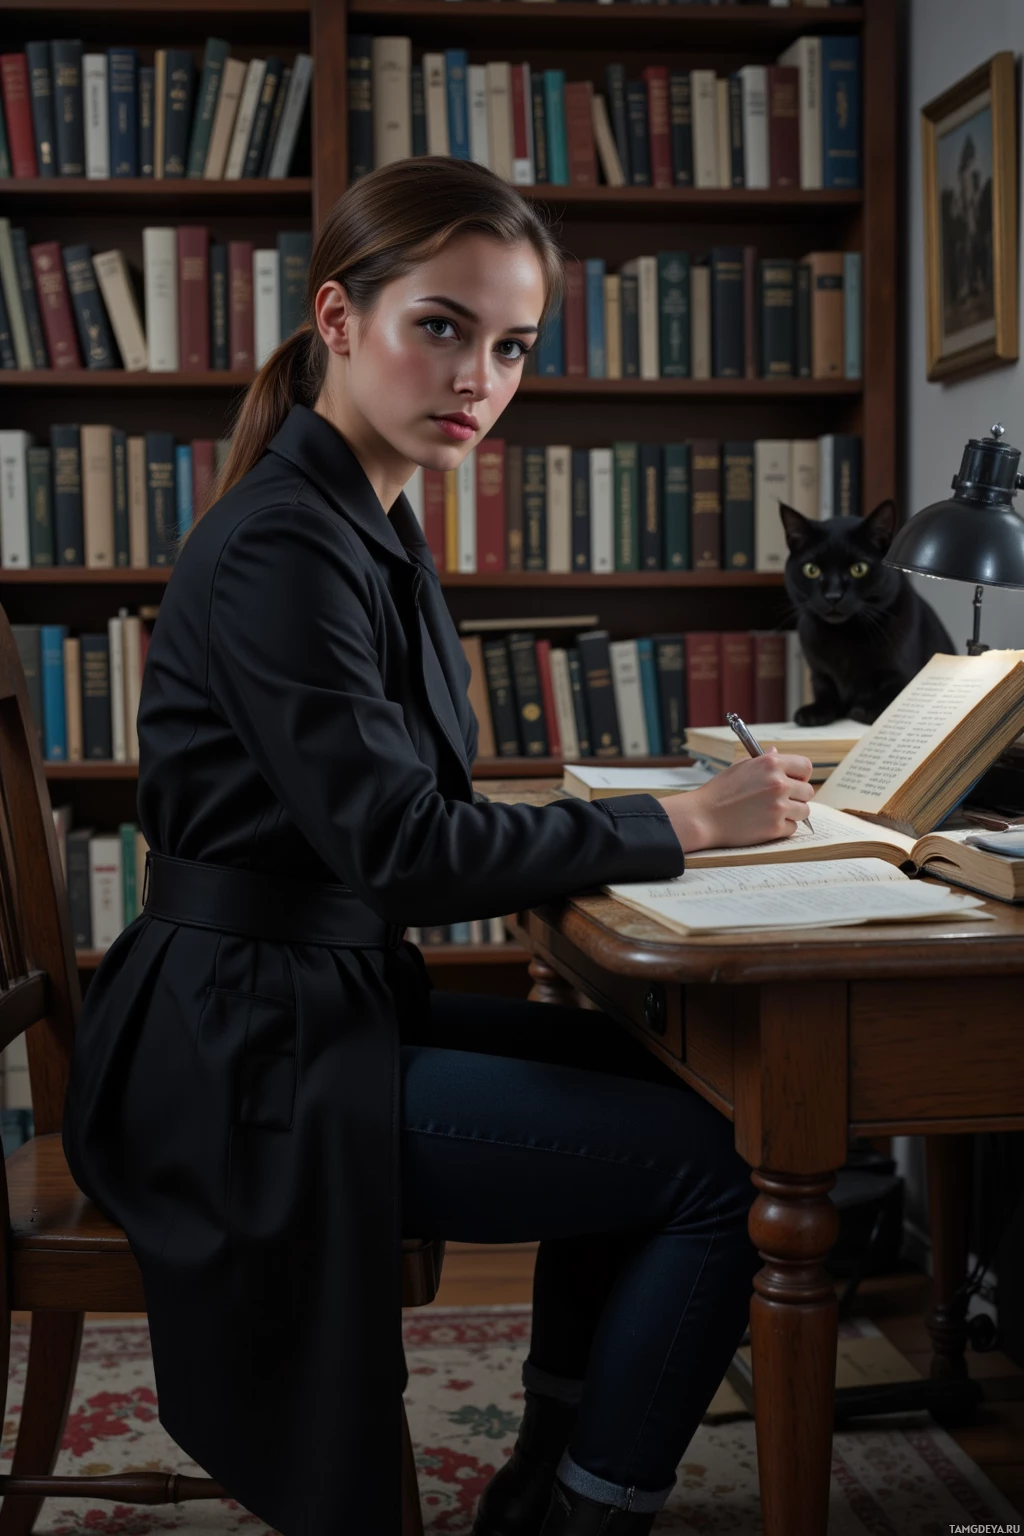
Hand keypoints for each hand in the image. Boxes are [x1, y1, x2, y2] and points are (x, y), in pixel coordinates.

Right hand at [661, 750, 814, 853]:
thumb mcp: (739, 767)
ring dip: (791, 813)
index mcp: (771, 764)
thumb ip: (763, 760)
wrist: (703, 817)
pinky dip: (782, 828)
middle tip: (780, 801)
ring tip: (772, 813)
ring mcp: (778, 807)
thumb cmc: (719, 791)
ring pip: (803, 811)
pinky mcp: (775, 828)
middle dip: (797, 797)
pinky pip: (792, 828)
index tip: (795, 781)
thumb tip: (776, 752)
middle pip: (808, 791)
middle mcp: (778, 784)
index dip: (801, 775)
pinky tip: (765, 824)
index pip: (805, 767)